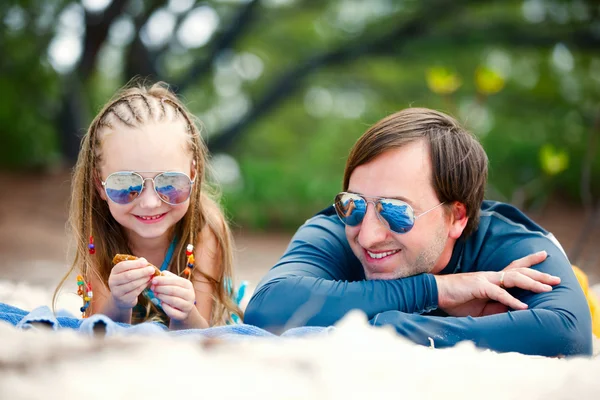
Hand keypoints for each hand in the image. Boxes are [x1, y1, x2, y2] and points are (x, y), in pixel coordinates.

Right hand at [108, 258, 156, 309]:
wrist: (121, 298)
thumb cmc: (127, 281)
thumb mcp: (128, 271)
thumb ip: (135, 265)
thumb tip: (143, 260)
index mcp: (114, 272)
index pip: (123, 265)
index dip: (135, 263)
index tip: (145, 262)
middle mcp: (113, 281)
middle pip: (128, 275)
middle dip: (142, 272)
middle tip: (152, 269)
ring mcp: (117, 291)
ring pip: (133, 284)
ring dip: (144, 279)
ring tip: (151, 276)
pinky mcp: (124, 299)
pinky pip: (136, 291)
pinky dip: (144, 286)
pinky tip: (148, 282)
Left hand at [151, 271, 196, 321]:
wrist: (182, 309)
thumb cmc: (176, 293)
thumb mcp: (173, 283)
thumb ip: (167, 277)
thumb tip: (159, 273)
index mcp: (188, 285)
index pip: (175, 281)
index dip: (163, 280)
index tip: (153, 280)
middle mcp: (190, 295)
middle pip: (173, 290)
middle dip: (161, 288)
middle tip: (152, 288)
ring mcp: (188, 306)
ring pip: (173, 300)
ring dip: (162, 296)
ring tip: (155, 294)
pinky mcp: (183, 315)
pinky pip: (172, 312)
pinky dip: (165, 307)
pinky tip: (161, 303)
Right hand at [435, 251, 559, 316]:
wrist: (435, 292)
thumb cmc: (456, 299)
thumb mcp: (482, 305)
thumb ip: (498, 306)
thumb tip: (516, 310)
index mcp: (492, 278)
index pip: (514, 267)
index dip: (530, 261)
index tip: (544, 255)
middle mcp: (491, 275)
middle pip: (519, 271)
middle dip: (540, 274)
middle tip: (557, 278)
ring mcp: (485, 279)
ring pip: (513, 278)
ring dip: (531, 284)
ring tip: (546, 290)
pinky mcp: (478, 286)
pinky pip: (499, 293)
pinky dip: (512, 300)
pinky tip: (523, 306)